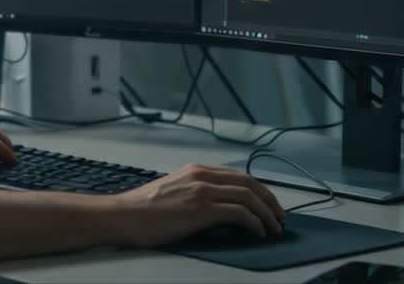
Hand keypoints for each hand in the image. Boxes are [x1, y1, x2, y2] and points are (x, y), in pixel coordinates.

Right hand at [112, 163, 284, 247]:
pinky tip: (258, 232)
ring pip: (248, 196)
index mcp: (196, 170)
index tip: (268, 203)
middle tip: (280, 216)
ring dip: (267, 213)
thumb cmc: (142, 209)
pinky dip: (254, 222)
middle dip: (269, 200)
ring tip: (274, 227)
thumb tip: (217, 208)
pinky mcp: (201, 209)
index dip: (259, 190)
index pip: (238, 176)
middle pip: (249, 183)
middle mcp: (202, 175)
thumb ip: (196, 192)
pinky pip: (239, 213)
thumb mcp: (174, 191)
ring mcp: (202, 190)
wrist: (123, 215)